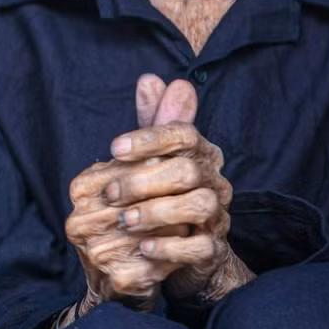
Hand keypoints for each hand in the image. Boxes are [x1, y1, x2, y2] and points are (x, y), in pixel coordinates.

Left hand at [106, 74, 253, 303]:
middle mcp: (215, 181)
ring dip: (156, 212)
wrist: (193, 249)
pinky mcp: (214, 249)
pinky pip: (201, 246)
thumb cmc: (168, 193)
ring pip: (200, 205)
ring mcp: (218, 216)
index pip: (185, 133)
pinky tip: (143, 247)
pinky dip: (170, 248)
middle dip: (143, 180)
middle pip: (187, 171)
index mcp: (201, 154)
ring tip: (124, 220)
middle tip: (110, 193)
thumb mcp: (158, 156)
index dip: (149, 137)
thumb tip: (149, 79)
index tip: (114, 148)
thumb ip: (152, 121)